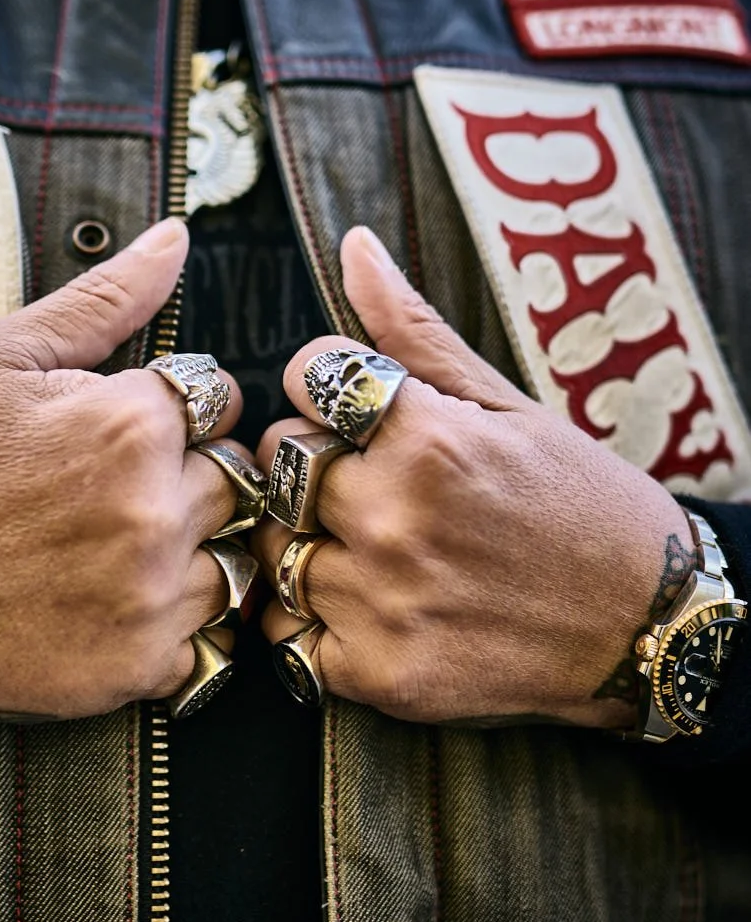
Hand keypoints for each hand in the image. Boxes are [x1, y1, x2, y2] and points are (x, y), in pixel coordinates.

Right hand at [0, 219, 247, 723]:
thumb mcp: (2, 358)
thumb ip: (104, 298)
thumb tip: (176, 237)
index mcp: (132, 423)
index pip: (220, 399)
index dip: (173, 412)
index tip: (119, 434)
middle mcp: (157, 508)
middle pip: (234, 479)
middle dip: (189, 478)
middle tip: (110, 495)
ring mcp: (152, 594)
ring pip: (231, 558)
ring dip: (191, 552)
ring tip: (114, 551)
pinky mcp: (141, 663)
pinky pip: (205, 637)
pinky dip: (169, 621)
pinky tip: (109, 603)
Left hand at [253, 227, 692, 728]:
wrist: (646, 627)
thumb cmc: (581, 504)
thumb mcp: (508, 405)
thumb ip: (415, 333)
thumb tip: (355, 248)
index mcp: (428, 439)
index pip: (304, 378)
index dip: (332, 391)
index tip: (368, 415)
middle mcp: (396, 519)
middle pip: (280, 462)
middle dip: (317, 465)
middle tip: (380, 487)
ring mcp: (382, 602)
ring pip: (275, 547)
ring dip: (310, 542)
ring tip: (379, 549)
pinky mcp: (377, 674)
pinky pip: (286, 632)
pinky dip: (313, 619)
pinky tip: (368, 604)